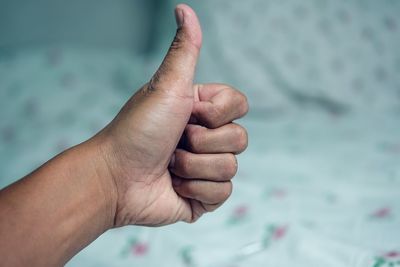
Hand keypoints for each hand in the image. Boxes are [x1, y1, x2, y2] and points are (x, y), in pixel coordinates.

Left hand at [93, 4, 248, 226]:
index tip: (188, 113)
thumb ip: (184, 50)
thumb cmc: (138, 129)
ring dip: (193, 168)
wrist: (116, 177)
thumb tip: (184, 8)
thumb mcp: (167, 86)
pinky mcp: (204, 196)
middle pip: (240, 139)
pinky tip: (173, 186)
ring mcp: (207, 167)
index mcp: (203, 110)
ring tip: (168, 166)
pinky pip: (222, 193)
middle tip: (174, 141)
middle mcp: (208, 137)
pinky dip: (195, 190)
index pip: (241, 106)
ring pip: (231, 168)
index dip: (217, 112)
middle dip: (201, 143)